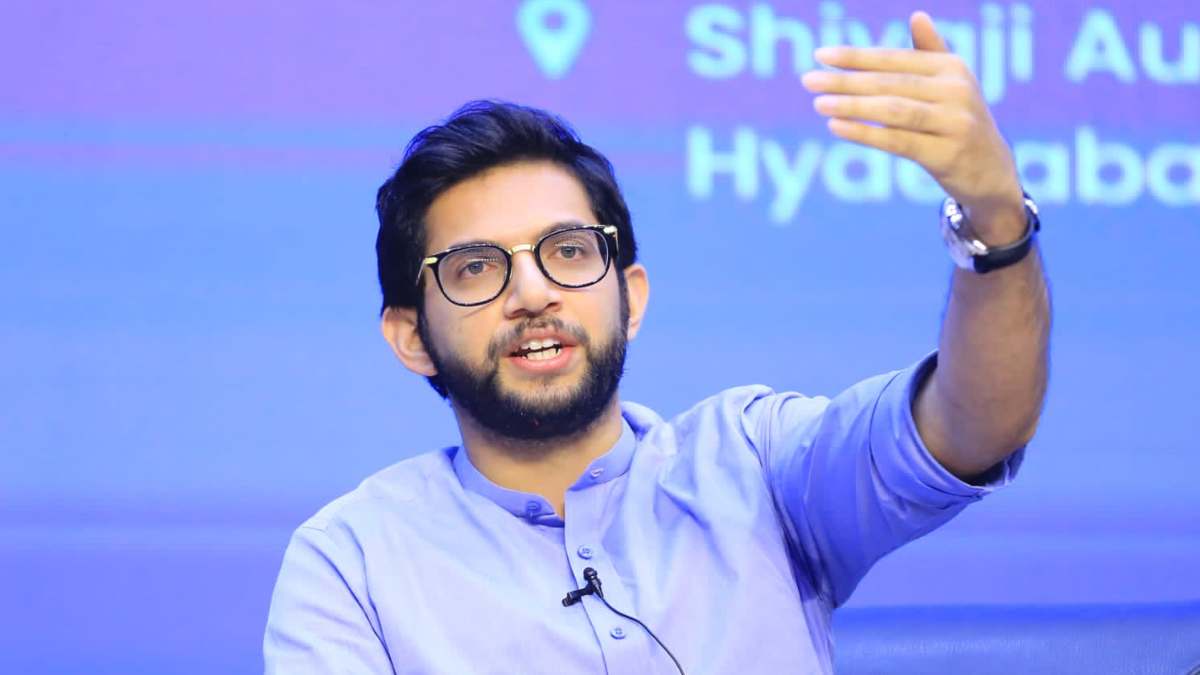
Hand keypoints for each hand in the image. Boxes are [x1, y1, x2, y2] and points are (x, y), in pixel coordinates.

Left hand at [801, 11, 1025, 242]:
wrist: (992, 172)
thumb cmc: (959, 122)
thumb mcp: (951, 85)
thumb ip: (930, 52)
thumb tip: (916, 15)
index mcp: (952, 68)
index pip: (895, 59)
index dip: (857, 56)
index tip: (820, 55)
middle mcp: (956, 91)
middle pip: (890, 83)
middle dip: (846, 81)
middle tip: (808, 80)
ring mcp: (954, 123)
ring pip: (893, 111)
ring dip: (852, 106)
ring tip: (818, 103)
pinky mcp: (947, 154)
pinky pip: (898, 141)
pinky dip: (865, 133)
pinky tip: (836, 127)